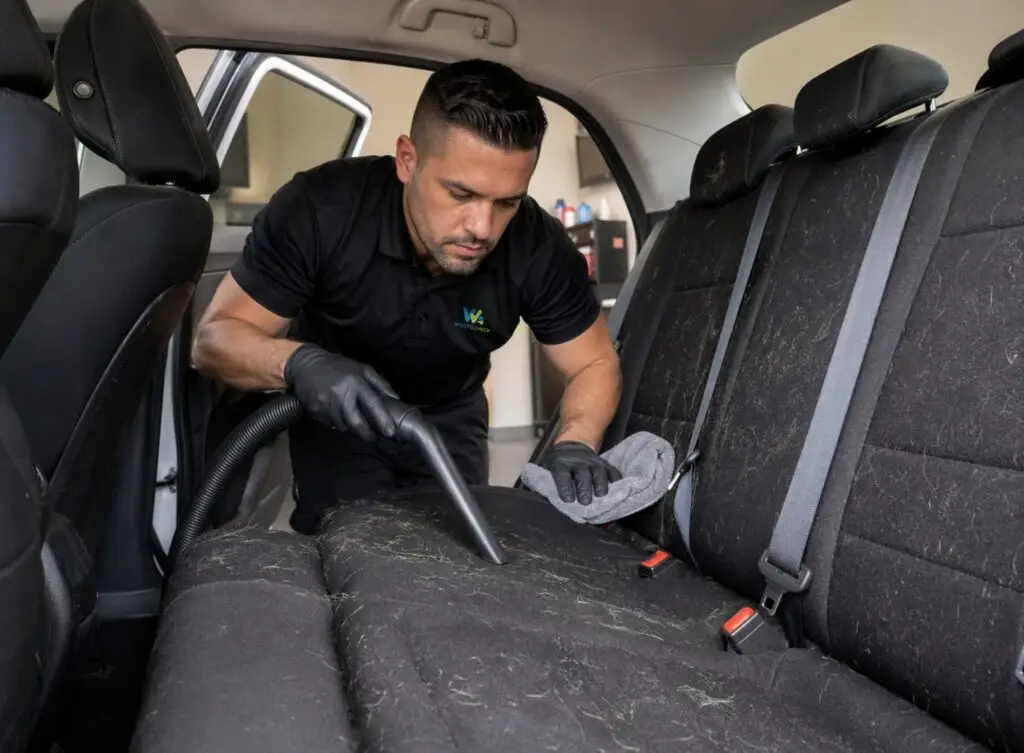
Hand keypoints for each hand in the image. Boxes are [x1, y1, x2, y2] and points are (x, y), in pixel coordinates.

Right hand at [284, 344, 398, 441]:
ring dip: (349, 426)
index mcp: (355, 382)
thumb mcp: (361, 368)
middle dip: (367, 434)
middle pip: (356, 422)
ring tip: (350, 417)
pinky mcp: (315, 410)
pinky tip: (335, 412)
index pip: (373, 403)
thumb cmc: (338, 367)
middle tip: (372, 437)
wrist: (306, 364)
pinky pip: (330, 423)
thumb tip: (395, 399)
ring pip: (343, 426)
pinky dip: (336, 421)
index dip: (382, 419)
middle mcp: (341, 394)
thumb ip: (380, 383)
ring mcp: (326, 403)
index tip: (390, 432)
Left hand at [540, 441, 621, 505]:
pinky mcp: (604, 463)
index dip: (564, 487)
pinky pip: (612, 470)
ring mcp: (592, 461)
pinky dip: (615, 479)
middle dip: (584, 487)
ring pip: (598, 471)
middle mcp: (578, 461)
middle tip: (586, 502)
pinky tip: (617, 487)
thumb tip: (537, 499)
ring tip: (602, 495)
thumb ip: (544, 483)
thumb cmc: (557, 466)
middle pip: (582, 473)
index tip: (567, 499)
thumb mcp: (546, 470)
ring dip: (601, 483)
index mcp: (560, 464)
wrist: (571, 448)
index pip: (562, 475)